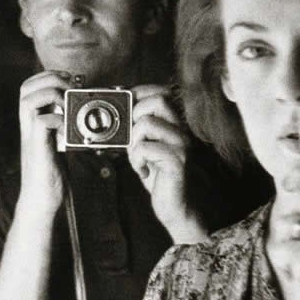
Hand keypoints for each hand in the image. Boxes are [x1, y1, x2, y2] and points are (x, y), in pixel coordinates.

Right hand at [18, 70, 68, 214]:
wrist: (42, 200)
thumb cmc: (51, 175)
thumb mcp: (58, 146)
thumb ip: (63, 129)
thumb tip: (80, 117)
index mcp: (32, 123)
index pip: (30, 88)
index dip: (47, 77)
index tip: (68, 80)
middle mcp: (28, 126)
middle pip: (26, 88)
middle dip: (49, 78)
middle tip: (70, 85)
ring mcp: (30, 135)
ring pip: (29, 99)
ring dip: (52, 93)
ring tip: (68, 102)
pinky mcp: (38, 147)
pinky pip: (42, 120)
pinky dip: (58, 116)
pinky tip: (70, 124)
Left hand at [127, 84, 205, 242]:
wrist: (176, 206)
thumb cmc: (159, 177)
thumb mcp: (144, 148)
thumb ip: (135, 130)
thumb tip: (117, 113)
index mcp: (174, 125)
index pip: (160, 93)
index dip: (139, 93)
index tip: (124, 101)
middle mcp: (181, 131)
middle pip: (158, 101)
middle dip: (135, 116)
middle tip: (132, 138)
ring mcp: (182, 145)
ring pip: (147, 123)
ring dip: (133, 142)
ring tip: (138, 159)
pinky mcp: (177, 161)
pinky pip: (146, 148)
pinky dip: (137, 160)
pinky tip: (144, 171)